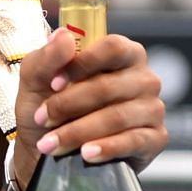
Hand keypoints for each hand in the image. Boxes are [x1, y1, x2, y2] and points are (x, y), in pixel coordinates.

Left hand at [14, 28, 166, 178]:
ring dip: (78, 132)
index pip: (113, 47)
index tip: (54, 83)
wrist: (48, 152)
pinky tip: (85, 154)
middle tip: (42, 119)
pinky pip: (133, 142)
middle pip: (110, 86)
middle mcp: (143, 78)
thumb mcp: (36, 81)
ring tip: (51, 144)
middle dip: (69, 105)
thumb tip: (63, 36)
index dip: (82, 64)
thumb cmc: (48, 108)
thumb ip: (46, 57)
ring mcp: (152, 109)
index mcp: (121, 54)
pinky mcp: (155, 139)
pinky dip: (106, 148)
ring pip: (117, 117)